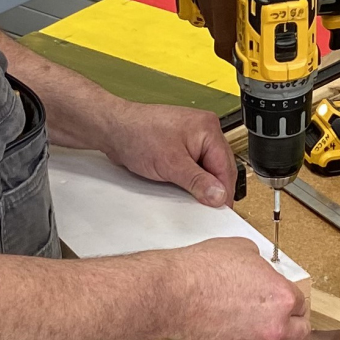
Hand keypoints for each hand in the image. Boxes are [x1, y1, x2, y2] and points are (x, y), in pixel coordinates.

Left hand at [100, 100, 237, 207]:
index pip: (225, 167)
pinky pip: (194, 167)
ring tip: (192, 199)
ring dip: (201, 185)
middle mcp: (204, 131)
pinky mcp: (181, 146)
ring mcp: (193, 138)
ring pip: (207, 169)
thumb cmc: (138, 134)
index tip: (220, 211)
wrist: (113, 129)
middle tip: (207, 210)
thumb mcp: (171, 164)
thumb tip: (218, 195)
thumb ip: (198, 182)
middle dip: (213, 188)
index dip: (224, 191)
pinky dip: (191, 179)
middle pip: (219, 168)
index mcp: (208, 129)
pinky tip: (184, 189)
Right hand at [169, 237, 309, 339]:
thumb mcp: (243, 249)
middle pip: (298, 336)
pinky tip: (214, 324)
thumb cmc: (205, 267)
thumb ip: (261, 267)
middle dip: (292, 328)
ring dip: (255, 333)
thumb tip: (260, 274)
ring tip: (231, 315)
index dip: (292, 301)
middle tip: (278, 320)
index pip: (302, 305)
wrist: (173, 293)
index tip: (285, 302)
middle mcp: (272, 327)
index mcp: (282, 298)